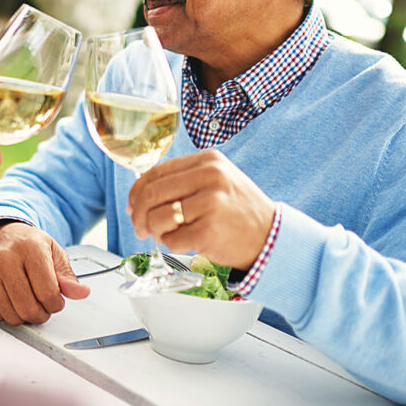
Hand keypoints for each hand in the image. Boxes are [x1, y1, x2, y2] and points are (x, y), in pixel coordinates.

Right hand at [0, 222, 89, 325]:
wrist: (1, 233)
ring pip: (11, 315)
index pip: (48, 293)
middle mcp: (5, 257)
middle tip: (43, 306)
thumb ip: (67, 276)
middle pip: (28, 308)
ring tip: (28, 301)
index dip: (56, 304)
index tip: (55, 300)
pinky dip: (7, 313)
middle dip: (41, 314)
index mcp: (30, 247)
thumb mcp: (54, 253)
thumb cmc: (28, 244)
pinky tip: (12, 298)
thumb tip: (80, 292)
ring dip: (24, 315)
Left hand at [127, 149, 275, 269]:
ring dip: (156, 231)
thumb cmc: (238, 211)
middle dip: (138, 214)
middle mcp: (210, 177)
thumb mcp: (216, 182)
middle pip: (152, 194)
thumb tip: (138, 193)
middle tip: (139, 228)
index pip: (156, 172)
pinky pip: (172, 240)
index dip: (137, 191)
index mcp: (208, 161)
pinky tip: (186, 243)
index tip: (132, 206)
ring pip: (158, 218)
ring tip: (169, 235)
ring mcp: (211, 203)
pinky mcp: (210, 231)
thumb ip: (182, 181)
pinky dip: (173, 245)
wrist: (272, 238)